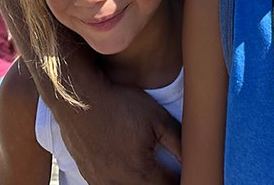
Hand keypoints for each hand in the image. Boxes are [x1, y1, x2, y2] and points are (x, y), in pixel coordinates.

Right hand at [55, 80, 180, 184]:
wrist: (79, 98)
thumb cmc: (119, 105)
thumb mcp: (157, 118)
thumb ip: (179, 142)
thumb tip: (195, 157)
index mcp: (139, 173)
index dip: (179, 181)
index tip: (184, 173)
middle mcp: (118, 184)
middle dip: (160, 182)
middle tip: (167, 171)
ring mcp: (100, 182)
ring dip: (141, 182)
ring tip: (146, 167)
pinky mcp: (88, 175)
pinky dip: (122, 180)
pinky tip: (126, 166)